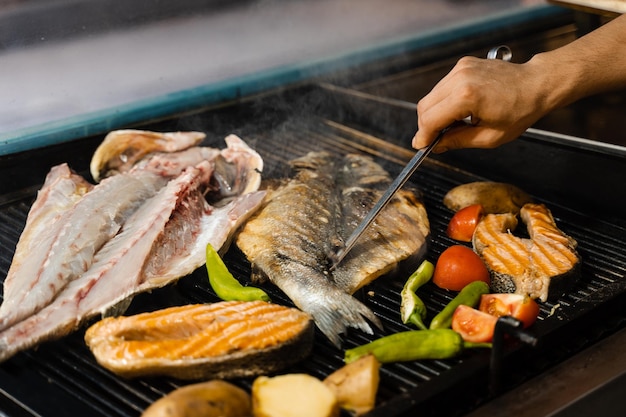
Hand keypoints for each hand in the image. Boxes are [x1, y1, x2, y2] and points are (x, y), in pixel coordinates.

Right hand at [411, 56, 548, 151]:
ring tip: (451, 124)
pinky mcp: (463, 65)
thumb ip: (457, 140)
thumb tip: (437, 145)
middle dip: (425, 125)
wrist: (537, 84)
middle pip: (424, 106)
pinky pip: (442, 87)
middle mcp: (460, 78)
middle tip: (434, 139)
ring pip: (431, 96)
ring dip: (434, 113)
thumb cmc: (520, 110)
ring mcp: (461, 68)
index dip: (423, 136)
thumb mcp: (490, 137)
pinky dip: (443, 101)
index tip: (421, 146)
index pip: (430, 119)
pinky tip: (457, 110)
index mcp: (467, 97)